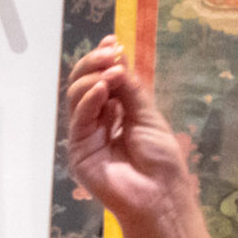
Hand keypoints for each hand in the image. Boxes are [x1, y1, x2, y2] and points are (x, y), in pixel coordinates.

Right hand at [62, 40, 194, 229]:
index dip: (103, 60)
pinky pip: (79, 119)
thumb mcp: (147, 116)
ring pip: (76, 97)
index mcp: (114, 112)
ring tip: (113, 71)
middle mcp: (96, 121)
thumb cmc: (160, 159)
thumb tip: (116, 58)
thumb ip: (129, 89)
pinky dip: (89, 100)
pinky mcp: (78, 151)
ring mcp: (85, 135)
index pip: (102, 79)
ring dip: (92, 77)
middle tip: (110, 53)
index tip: (112, 41)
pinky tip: (102, 88)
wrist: (160, 195)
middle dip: (94, 64)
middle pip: (84, 84)